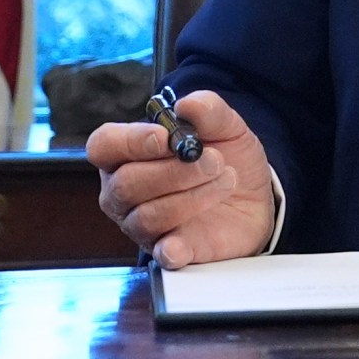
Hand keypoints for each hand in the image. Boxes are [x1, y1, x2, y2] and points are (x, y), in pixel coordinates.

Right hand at [87, 89, 275, 267]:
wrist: (254, 197)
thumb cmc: (226, 158)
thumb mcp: (226, 127)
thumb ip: (208, 110)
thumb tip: (188, 105)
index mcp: (128, 153)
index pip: (104, 145)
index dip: (129, 142)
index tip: (162, 138)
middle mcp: (125, 191)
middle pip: (126, 183)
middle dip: (173, 170)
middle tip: (213, 160)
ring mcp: (141, 224)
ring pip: (147, 215)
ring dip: (191, 196)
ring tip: (225, 180)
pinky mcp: (166, 251)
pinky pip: (160, 253)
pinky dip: (172, 248)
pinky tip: (185, 241)